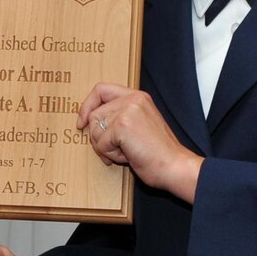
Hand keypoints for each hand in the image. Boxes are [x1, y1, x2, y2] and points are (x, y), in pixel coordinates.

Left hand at [80, 84, 201, 201]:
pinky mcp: (122, 125)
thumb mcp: (140, 125)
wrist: (174, 166)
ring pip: (95, 130)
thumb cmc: (158, 153)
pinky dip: (111, 155)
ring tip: (127, 152)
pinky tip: (128, 156)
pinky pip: (101, 143)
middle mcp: (132, 98)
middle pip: (94, 115)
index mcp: (137, 97)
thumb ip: (119, 116)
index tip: (82, 122)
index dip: (87, 105)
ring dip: (106, 148)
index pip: (101, 89)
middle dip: (99, 138)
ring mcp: (127, 110)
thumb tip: (88, 122)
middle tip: (116, 150)